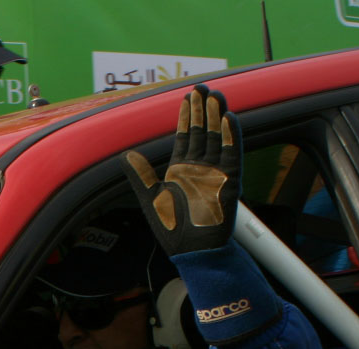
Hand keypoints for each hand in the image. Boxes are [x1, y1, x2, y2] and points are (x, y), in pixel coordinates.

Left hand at [123, 85, 240, 255]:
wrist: (191, 251)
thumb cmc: (172, 228)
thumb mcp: (151, 198)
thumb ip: (140, 176)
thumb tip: (126, 155)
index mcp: (181, 169)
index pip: (186, 135)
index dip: (187, 116)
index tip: (188, 96)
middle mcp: (200, 167)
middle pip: (204, 131)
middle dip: (203, 110)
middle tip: (202, 87)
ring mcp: (216, 173)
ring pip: (219, 139)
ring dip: (218, 117)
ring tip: (216, 96)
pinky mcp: (229, 182)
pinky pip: (232, 155)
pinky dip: (231, 137)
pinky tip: (229, 119)